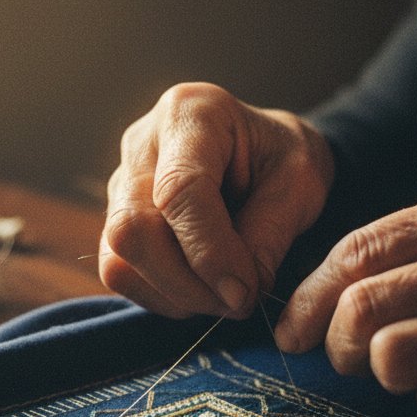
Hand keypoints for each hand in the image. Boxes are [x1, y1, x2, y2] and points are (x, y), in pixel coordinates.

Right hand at [100, 83, 333, 318]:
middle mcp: (142, 144)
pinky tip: (200, 293)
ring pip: (119, 257)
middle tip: (238, 302)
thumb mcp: (301, 182)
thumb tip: (236, 292)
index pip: (180, 190)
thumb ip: (270, 233)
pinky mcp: (115, 220)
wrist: (265, 154)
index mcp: (191, 113)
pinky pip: (119, 272)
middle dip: (187, 283)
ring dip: (174, 295)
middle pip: (133, 228)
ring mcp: (120, 183)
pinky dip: (160, 297)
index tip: (244, 292)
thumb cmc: (282, 158)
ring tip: (224, 299)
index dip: (209, 252)